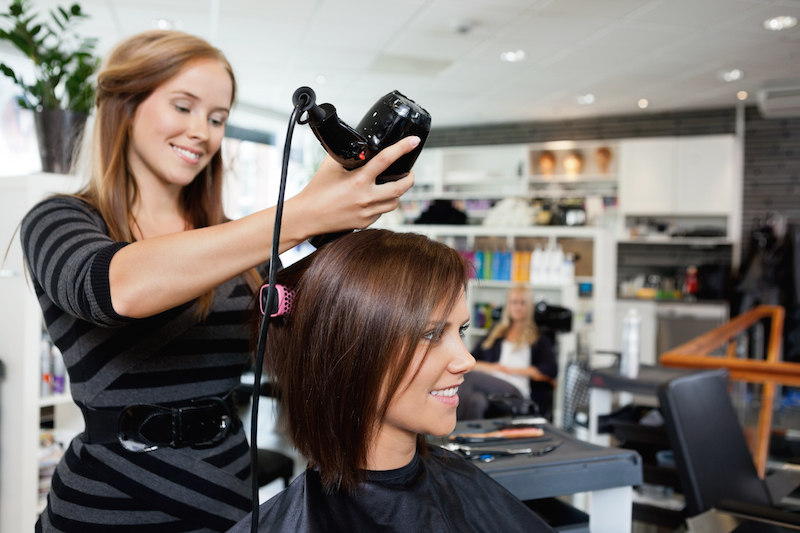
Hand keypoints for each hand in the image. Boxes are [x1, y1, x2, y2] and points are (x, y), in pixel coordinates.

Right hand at [287, 136, 417, 238]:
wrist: (307, 216)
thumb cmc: (316, 191)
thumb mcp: (331, 165)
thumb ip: (348, 155)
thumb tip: (360, 147)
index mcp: (358, 180)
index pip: (386, 160)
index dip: (402, 148)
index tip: (414, 141)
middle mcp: (366, 198)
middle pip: (401, 187)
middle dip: (410, 178)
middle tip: (409, 172)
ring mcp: (367, 212)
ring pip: (394, 202)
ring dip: (397, 192)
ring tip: (392, 185)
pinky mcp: (365, 223)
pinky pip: (382, 212)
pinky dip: (382, 204)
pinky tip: (374, 199)